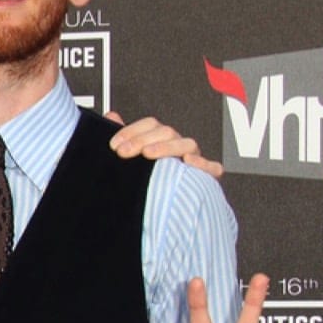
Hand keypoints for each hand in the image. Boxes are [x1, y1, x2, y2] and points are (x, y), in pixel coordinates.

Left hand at [106, 111, 224, 178]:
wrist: (168, 204)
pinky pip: (211, 167)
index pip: (149, 125)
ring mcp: (193, 158)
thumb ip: (126, 137)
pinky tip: (188, 162)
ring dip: (166, 147)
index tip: (114, 144)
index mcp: (161, 139)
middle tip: (123, 152)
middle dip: (141, 140)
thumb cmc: (152, 176)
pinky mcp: (206, 175)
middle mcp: (177, 146)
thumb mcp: (134, 156)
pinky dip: (203, 163)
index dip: (131, 131)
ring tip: (148, 154)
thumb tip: (112, 117)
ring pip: (187, 144)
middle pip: (166, 132)